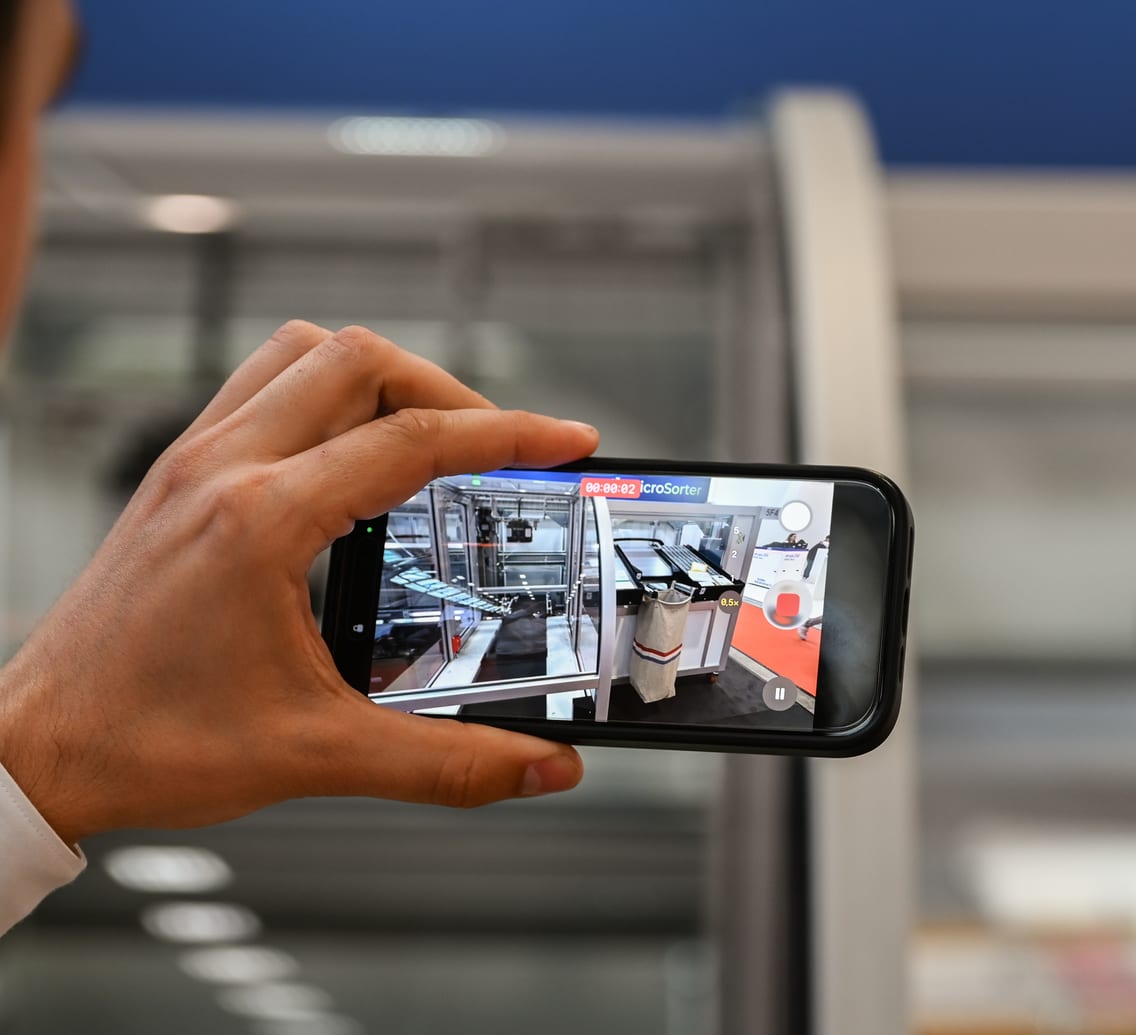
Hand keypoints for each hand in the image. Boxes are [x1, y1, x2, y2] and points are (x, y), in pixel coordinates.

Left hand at [0, 323, 599, 844]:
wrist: (37, 751)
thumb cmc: (146, 743)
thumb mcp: (316, 755)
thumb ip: (446, 763)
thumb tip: (541, 768)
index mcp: (260, 521)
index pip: (412, 441)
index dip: (508, 434)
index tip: (566, 440)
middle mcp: (221, 469)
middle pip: (359, 361)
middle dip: (450, 392)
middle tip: (500, 448)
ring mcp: (191, 463)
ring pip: (303, 353)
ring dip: (380, 377)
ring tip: (430, 433)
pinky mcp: (175, 476)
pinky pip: (261, 385)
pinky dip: (324, 395)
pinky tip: (351, 456)